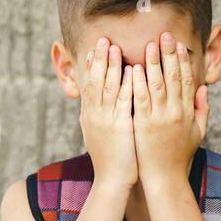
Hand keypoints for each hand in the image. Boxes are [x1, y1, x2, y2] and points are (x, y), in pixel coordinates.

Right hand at [79, 37, 135, 187]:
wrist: (111, 181)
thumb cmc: (110, 161)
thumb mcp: (97, 136)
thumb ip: (97, 119)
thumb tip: (96, 107)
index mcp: (89, 116)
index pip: (88, 86)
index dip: (91, 66)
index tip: (94, 50)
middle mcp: (94, 115)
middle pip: (94, 80)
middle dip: (99, 58)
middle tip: (102, 39)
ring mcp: (106, 119)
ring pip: (107, 86)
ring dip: (111, 65)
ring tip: (114, 46)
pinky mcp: (120, 126)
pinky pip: (123, 100)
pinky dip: (127, 83)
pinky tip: (132, 69)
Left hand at [132, 32, 208, 183]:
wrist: (164, 178)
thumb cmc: (179, 156)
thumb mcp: (198, 133)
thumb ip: (202, 110)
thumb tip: (204, 89)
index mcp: (188, 112)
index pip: (187, 80)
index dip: (184, 61)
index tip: (180, 45)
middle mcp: (175, 113)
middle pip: (174, 77)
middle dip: (169, 54)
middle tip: (165, 34)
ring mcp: (159, 118)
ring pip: (157, 84)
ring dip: (153, 63)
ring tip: (150, 44)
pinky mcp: (144, 125)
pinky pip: (140, 99)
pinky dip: (137, 83)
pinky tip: (133, 68)